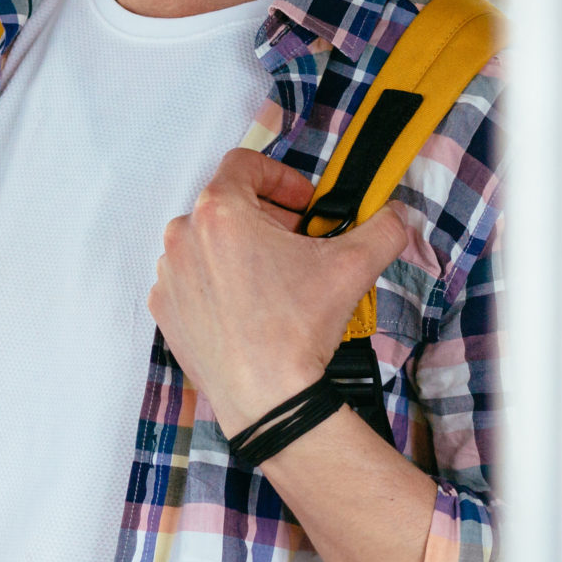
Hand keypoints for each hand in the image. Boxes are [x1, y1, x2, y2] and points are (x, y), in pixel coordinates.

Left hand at [148, 149, 411, 435]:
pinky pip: (194, 280)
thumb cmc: (298, 328)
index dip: (282, 177)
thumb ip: (383, 226)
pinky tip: (250, 308)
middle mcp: (183, 236)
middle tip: (300, 244)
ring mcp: (169, 275)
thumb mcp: (354, 266)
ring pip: (209, 243)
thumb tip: (396, 215)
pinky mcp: (165, 310)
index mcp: (219, 211)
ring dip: (242, 250)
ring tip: (277, 279)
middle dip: (268, 218)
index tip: (305, 204)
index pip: (245, 164)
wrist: (267, 397)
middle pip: (227, 206)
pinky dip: (220, 284)